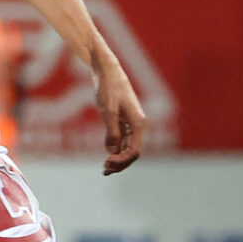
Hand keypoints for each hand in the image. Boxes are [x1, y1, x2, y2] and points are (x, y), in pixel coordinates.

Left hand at [94, 56, 145, 174]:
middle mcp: (138, 125)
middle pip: (133, 152)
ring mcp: (131, 123)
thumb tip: (112, 151)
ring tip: (105, 169)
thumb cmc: (109, 88)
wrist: (107, 70)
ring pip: (128, 148)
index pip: (135, 151)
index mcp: (138, 123)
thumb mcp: (108, 110)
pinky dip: (116, 150)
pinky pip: (123, 141)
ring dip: (118, 159)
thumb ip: (111, 131)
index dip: (122, 161)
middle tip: (104, 171)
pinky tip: (107, 157)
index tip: (106, 164)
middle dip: (120, 163)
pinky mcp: (124, 120)